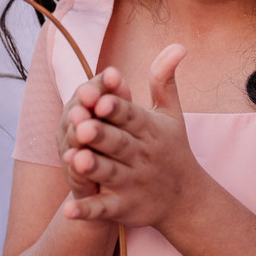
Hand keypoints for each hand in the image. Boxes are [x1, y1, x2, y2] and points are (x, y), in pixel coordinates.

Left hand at [61, 44, 204, 227]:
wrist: (185, 198)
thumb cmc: (171, 147)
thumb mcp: (171, 113)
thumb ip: (165, 79)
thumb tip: (178, 45)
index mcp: (149, 130)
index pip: (131, 116)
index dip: (116, 107)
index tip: (100, 97)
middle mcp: (141, 156)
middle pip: (118, 144)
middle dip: (99, 134)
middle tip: (80, 125)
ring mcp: (133, 183)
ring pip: (110, 174)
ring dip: (92, 168)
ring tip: (72, 159)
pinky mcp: (124, 208)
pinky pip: (104, 209)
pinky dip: (87, 211)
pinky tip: (69, 209)